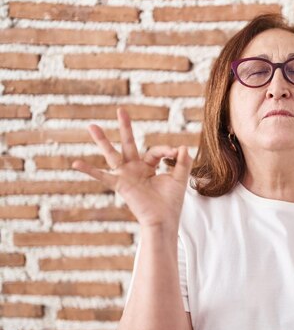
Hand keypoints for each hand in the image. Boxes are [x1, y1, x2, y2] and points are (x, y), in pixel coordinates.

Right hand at [71, 108, 191, 229]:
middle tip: (121, 110)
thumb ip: (182, 162)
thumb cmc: (171, 202)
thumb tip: (182, 146)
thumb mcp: (179, 179)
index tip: (175, 153)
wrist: (164, 219)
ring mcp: (126, 175)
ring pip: (112, 154)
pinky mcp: (120, 185)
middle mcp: (135, 169)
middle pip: (129, 144)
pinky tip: (75, 163)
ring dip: (102, 140)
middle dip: (126, 128)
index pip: (155, 151)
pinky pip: (102, 176)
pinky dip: (89, 170)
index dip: (165, 151)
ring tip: (92, 126)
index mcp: (149, 167)